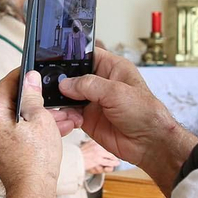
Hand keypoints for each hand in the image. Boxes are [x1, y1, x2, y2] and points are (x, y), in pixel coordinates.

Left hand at [0, 70, 62, 197]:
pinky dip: (31, 128)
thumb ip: (32, 95)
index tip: (35, 70)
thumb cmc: (36, 160)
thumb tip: (30, 78)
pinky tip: (53, 128)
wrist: (32, 193)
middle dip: (34, 98)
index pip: (6, 84)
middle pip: (10, 101)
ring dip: (37, 115)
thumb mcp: (40, 119)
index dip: (23, 75)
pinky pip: (14, 131)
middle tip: (51, 95)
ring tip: (61, 115)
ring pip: (15, 117)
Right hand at [55, 47, 196, 191]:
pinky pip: (69, 113)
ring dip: (61, 98)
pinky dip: (65, 114)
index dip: (71, 54)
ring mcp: (93, 100)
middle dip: (61, 79)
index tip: (53, 56)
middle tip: (48, 82)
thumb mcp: (116, 92)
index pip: (86, 54)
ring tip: (55, 101)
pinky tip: (67, 117)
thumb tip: (65, 84)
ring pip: (68, 95)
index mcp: (111, 68)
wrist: (149, 143)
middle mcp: (100, 82)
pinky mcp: (88, 118)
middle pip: (72, 75)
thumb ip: (89, 85)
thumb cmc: (144, 113)